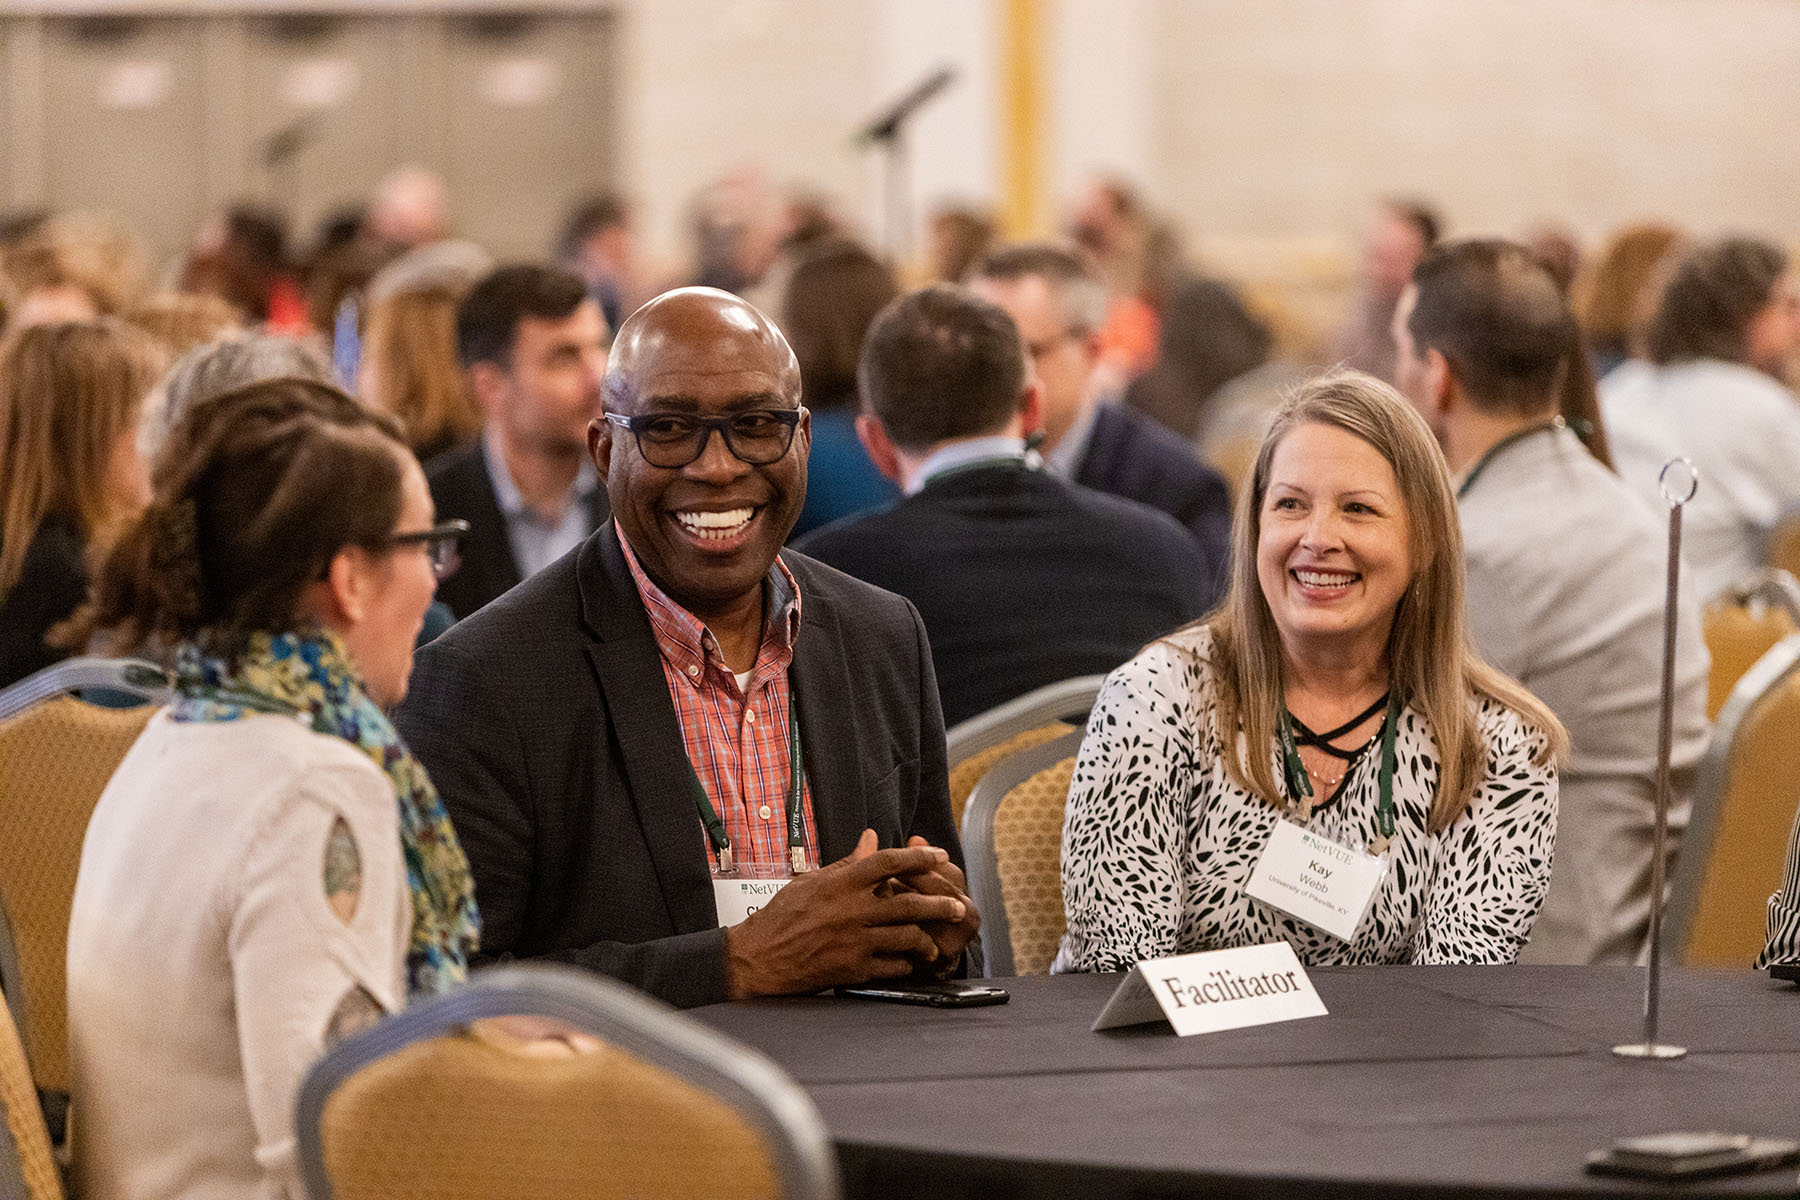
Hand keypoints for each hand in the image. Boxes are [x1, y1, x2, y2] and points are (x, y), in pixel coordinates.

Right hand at [725, 830, 966, 997]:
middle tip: (957, 905)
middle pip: (909, 902)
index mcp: (841, 883)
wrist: (757, 958)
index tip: (939, 856)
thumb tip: (871, 838)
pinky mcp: (853, 969)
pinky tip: (909, 960)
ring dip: (926, 938)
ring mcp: (854, 941)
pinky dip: (906, 962)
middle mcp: (851, 910)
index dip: (918, 857)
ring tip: (934, 940)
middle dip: (939, 904)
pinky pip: (893, 965)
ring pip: (907, 936)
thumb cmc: (782, 916)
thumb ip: (848, 862)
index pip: (888, 862)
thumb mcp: (812, 880)